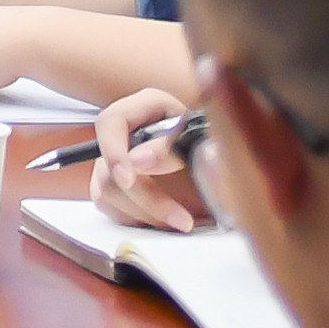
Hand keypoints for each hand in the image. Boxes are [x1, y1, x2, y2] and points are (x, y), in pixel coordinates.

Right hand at [89, 85, 211, 232]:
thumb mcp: (199, 138)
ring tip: (182, 220)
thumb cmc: (213, 140)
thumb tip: (138, 161)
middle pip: (109, 167)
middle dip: (145, 198)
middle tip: (179, 218)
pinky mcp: (116, 183)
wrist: (221, 160)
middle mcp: (124, 131)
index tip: (129, 180)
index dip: (114, 152)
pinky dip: (137, 218)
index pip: (110, 123)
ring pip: (107, 192)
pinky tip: (165, 219)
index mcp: (143, 107)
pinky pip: (111, 206)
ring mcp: (116, 158)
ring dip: (145, 214)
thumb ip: (168, 147)